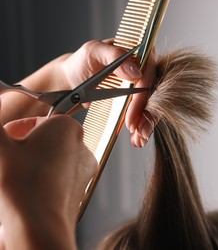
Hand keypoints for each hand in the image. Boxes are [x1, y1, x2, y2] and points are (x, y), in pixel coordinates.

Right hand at [0, 114, 96, 248]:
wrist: (41, 224)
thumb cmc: (24, 184)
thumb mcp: (0, 148)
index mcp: (66, 127)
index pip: (38, 120)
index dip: (17, 129)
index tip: (6, 138)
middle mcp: (80, 145)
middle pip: (47, 140)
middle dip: (26, 147)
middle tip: (8, 158)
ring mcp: (83, 168)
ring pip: (54, 159)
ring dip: (34, 163)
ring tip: (16, 176)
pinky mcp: (81, 188)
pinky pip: (60, 178)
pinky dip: (45, 180)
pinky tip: (28, 190)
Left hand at [61, 40, 158, 147]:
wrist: (73, 78)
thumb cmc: (83, 61)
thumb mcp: (94, 51)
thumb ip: (115, 56)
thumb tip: (136, 73)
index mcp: (141, 53)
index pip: (150, 76)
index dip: (143, 98)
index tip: (132, 116)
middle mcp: (146, 69)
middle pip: (155, 94)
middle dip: (148, 116)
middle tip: (138, 131)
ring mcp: (143, 86)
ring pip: (152, 106)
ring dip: (147, 125)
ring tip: (138, 139)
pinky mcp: (137, 99)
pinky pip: (145, 113)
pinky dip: (142, 127)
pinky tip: (137, 138)